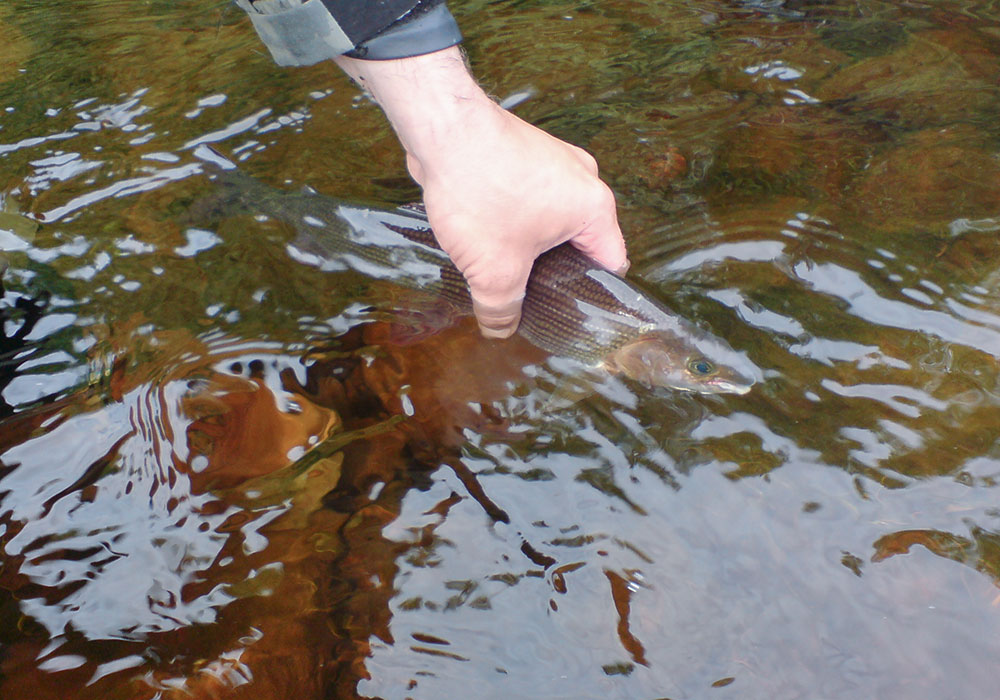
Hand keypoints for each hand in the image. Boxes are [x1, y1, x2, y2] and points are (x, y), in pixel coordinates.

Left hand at [334, 47, 627, 337]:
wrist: (444, 128)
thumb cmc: (481, 191)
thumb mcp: (494, 270)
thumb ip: (502, 309)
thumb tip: (500, 329)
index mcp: (595, 207)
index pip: (609, 264)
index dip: (590, 295)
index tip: (566, 314)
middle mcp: (582, 179)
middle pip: (577, 243)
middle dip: (550, 270)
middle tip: (524, 294)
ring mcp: (554, 161)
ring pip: (548, 220)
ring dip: (525, 243)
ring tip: (497, 262)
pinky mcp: (524, 153)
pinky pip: (525, 197)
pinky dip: (508, 217)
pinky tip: (481, 232)